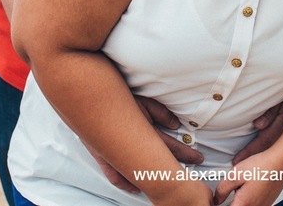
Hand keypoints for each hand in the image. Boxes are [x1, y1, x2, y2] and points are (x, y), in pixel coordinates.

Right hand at [85, 94, 204, 191]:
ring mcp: (114, 154)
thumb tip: (175, 125)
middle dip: (174, 171)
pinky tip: (133, 188)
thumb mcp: (143, 100)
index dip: (186, 153)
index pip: (170, 146)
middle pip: (157, 162)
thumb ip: (160, 113)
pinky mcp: (101, 156)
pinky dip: (125, 183)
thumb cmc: (115, 94)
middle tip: (188, 178)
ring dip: (152, 179)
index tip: (199, 158)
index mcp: (144, 132)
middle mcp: (129, 146)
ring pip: (137, 173)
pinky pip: (115, 177)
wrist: (83, 95)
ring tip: (165, 186)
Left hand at [213, 152, 282, 205]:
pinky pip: (255, 204)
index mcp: (244, 205)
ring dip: (242, 200)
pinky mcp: (268, 203)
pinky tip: (252, 186)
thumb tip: (216, 199)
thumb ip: (222, 189)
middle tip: (232, 190)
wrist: (282, 163)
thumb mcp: (235, 174)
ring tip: (243, 186)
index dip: (222, 204)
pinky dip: (251, 198)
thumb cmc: (261, 167)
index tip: (221, 198)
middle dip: (233, 201)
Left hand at [231, 80, 282, 163]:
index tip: (236, 162)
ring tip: (248, 168)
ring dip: (261, 159)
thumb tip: (258, 126)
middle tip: (237, 170)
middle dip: (253, 160)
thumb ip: (270, 111)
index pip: (263, 142)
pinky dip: (270, 153)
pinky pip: (280, 145)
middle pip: (268, 150)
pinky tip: (265, 158)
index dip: (249, 152)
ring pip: (275, 150)